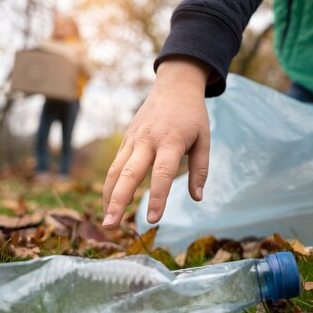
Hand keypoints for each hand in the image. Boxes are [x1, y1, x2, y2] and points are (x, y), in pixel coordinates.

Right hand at [102, 58, 210, 228]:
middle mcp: (148, 140)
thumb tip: (197, 198)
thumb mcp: (204, 139)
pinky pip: (115, 165)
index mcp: (171, 141)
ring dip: (108, 197)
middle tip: (111, 226)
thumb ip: (201, 170)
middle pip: (129, 174)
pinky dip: (110, 186)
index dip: (157, 198)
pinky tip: (110, 204)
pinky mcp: (126, 139)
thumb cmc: (192, 116)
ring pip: (115, 171)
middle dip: (119, 201)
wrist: (174, 86)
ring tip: (107, 221)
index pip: (162, 174)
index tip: (153, 220)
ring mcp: (134, 139)